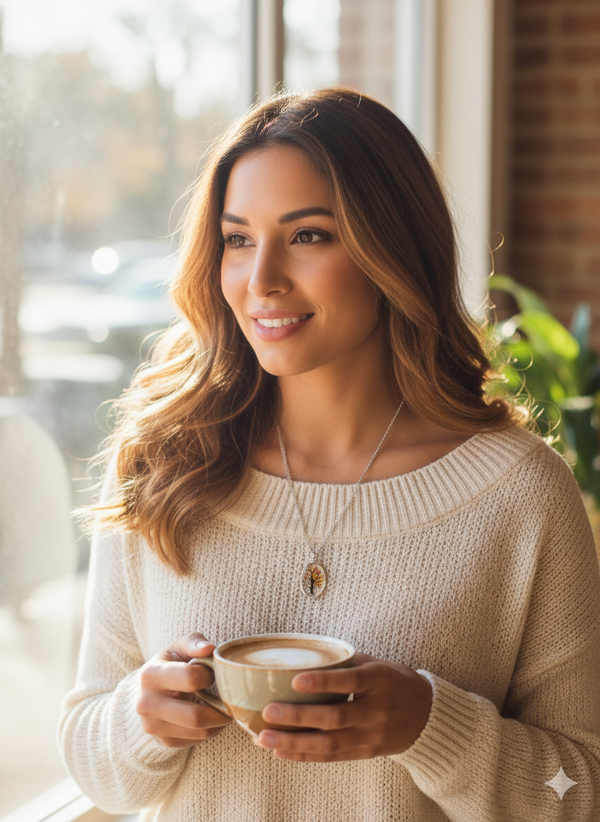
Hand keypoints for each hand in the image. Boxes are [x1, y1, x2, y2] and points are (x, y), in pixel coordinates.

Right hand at [136, 633, 232, 747]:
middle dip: (221, 709)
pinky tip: (212, 717)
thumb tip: (210, 648)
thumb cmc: (169, 665)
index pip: (190, 678)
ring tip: (225, 708)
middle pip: (195, 716)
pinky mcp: (163, 741)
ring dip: (219, 722)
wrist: (145, 691)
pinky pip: (196, 740)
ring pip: (199, 732)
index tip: (213, 672)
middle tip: (232, 699)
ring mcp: (153, 726)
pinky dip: (211, 730)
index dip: (209, 675)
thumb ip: (194, 642)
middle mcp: (147, 704)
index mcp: (151, 675)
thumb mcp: (178, 648)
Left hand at [254, 653, 431, 761]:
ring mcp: (371, 735)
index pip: (349, 681)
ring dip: (294, 742)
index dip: (323, 682)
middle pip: (334, 718)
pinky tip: (280, 752)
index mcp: (379, 680)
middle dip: (298, 717)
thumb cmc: (394, 681)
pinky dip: (304, 755)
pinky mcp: (365, 753)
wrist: (426, 716)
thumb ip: (345, 662)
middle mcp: (376, 710)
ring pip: (329, 743)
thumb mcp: (377, 664)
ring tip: (264, 738)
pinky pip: (332, 757)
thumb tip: (304, 654)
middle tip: (268, 712)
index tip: (295, 680)